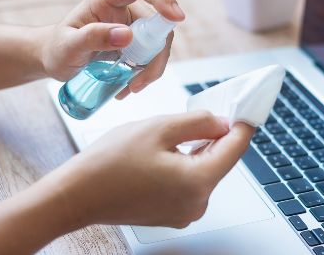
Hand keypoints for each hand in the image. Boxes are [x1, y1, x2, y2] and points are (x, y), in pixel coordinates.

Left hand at [39, 0, 184, 98]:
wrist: (55, 59)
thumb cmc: (57, 50)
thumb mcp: (68, 47)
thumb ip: (93, 38)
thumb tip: (126, 35)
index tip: (175, 17)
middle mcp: (122, 8)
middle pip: (156, 22)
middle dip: (155, 54)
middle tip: (139, 80)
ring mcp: (131, 25)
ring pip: (158, 42)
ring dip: (152, 67)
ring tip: (131, 87)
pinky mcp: (136, 41)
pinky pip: (152, 54)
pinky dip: (147, 73)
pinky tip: (130, 85)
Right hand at [49, 111, 254, 227]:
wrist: (77, 195)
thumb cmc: (109, 163)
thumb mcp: (159, 128)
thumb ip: (199, 123)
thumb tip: (222, 122)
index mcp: (198, 182)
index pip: (235, 149)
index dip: (242, 125)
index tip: (247, 109)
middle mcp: (197, 203)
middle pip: (220, 161)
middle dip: (215, 135)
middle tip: (207, 111)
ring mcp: (184, 212)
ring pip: (203, 171)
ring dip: (198, 149)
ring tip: (175, 131)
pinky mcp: (172, 214)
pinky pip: (189, 183)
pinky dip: (185, 164)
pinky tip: (168, 150)